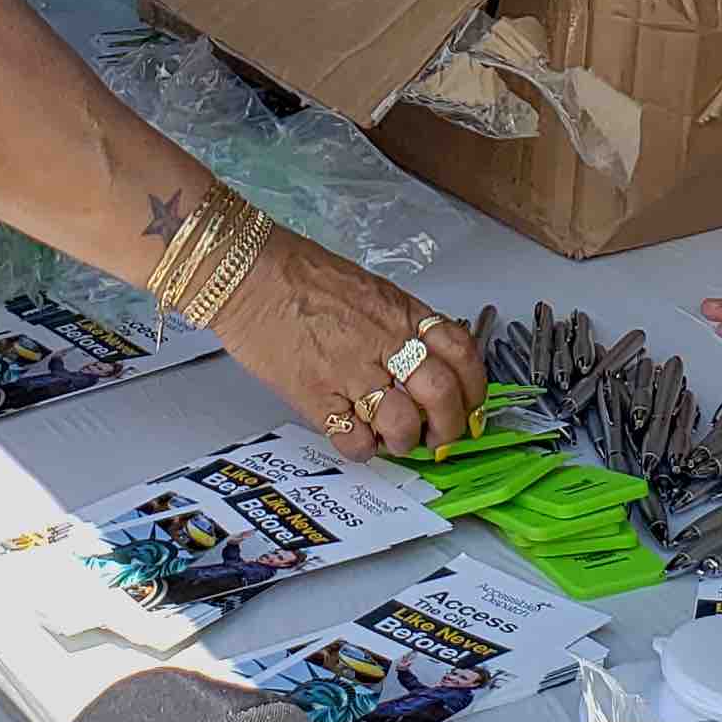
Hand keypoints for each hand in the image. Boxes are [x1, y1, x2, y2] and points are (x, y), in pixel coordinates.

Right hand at [212, 233, 478, 458]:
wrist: (246, 272)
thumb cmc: (300, 273)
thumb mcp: (368, 288)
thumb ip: (399, 323)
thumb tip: (424, 359)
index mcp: (400, 312)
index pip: (462, 353)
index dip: (474, 388)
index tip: (469, 405)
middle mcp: (383, 341)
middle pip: (442, 394)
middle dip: (450, 426)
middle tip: (439, 436)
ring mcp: (350, 370)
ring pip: (403, 423)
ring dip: (406, 440)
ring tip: (394, 439)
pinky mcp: (315, 395)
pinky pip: (353, 439)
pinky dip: (362, 449)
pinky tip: (356, 438)